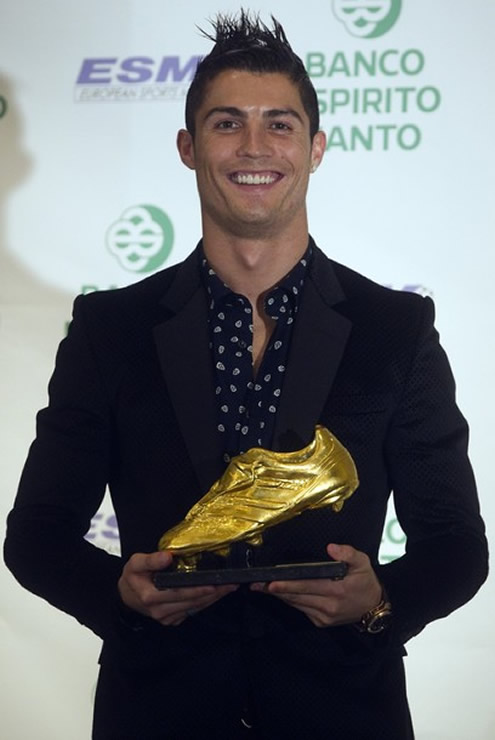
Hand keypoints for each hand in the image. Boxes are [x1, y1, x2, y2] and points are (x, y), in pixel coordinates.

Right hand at [118, 551, 237, 626]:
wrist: (126, 596)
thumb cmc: (133, 577)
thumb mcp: (135, 563)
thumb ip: (151, 560)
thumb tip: (168, 556)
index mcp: (151, 597)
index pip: (179, 593)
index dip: (197, 590)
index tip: (214, 584)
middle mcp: (160, 611)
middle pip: (191, 602)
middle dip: (213, 593)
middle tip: (231, 583)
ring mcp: (167, 618)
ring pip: (194, 608)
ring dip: (213, 599)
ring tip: (229, 587)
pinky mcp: (173, 620)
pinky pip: (192, 611)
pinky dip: (205, 602)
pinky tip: (217, 594)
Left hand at [250, 544, 381, 627]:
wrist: (374, 607)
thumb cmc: (366, 582)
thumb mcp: (363, 562)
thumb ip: (348, 553)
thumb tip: (331, 548)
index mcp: (338, 590)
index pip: (308, 586)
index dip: (288, 585)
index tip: (272, 582)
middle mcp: (329, 606)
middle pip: (297, 597)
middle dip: (276, 590)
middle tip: (257, 584)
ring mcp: (324, 617)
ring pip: (296, 604)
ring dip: (279, 596)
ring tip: (262, 587)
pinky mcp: (321, 622)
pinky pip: (301, 609)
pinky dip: (290, 601)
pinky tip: (280, 593)